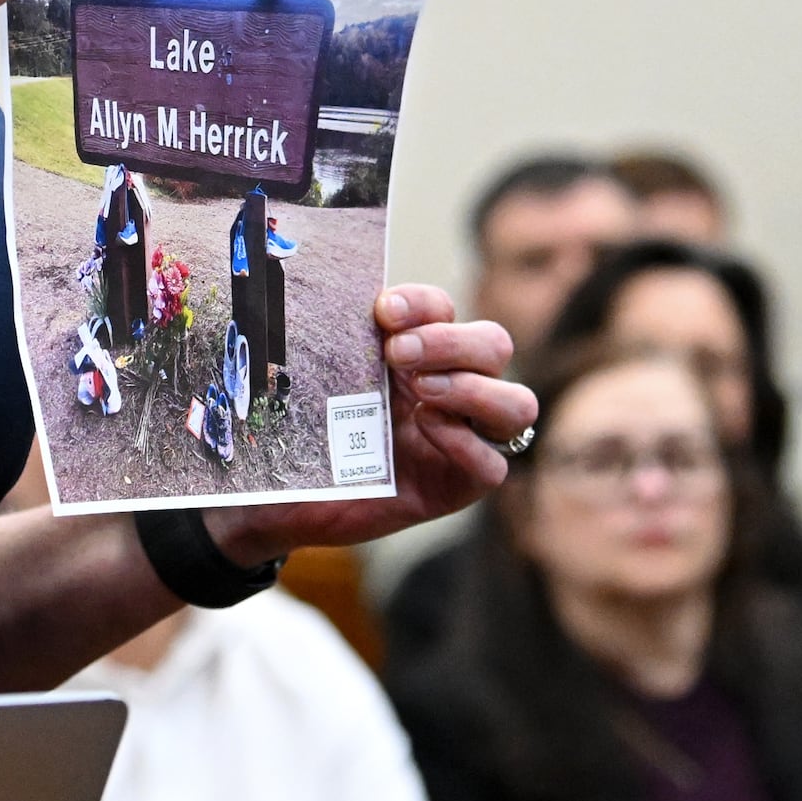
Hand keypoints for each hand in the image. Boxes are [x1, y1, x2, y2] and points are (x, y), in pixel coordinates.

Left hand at [210, 286, 527, 564]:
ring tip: (422, 393)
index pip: (443, 310)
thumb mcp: (323, 382)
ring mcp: (463, 439)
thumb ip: (341, 344)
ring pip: (517, 405)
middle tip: (398, 354)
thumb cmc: (306, 433)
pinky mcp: (458, 486)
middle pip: (495, 346)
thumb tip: (336, 300)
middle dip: (450, 342)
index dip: (422, 304)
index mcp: (420, 352)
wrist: (285, 500)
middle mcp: (452, 389)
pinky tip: (426, 430)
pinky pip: (492, 466)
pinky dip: (465, 444)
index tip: (383, 311)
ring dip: (472, 389)